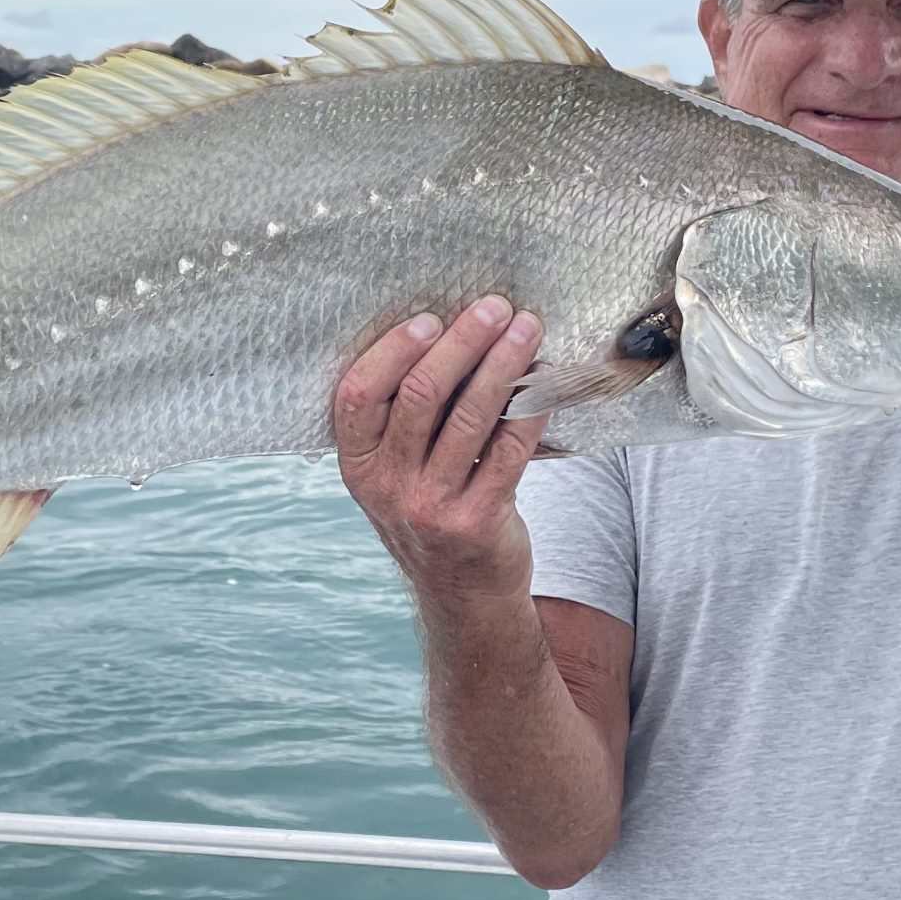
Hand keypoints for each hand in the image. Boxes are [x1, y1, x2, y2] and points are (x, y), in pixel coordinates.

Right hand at [334, 296, 548, 598]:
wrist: (463, 592)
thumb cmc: (431, 510)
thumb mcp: (394, 473)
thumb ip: (403, 419)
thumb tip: (450, 331)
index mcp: (357, 466)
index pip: (358, 394)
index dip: (393, 350)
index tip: (431, 318)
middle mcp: (386, 487)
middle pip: (419, 395)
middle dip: (461, 342)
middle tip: (493, 307)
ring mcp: (430, 506)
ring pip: (469, 416)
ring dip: (502, 364)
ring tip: (526, 329)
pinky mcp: (478, 519)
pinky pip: (509, 450)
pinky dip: (529, 409)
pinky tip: (544, 382)